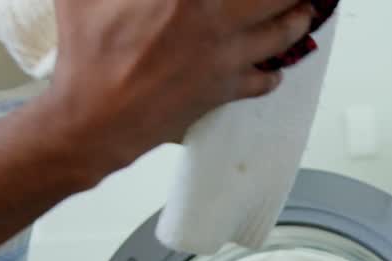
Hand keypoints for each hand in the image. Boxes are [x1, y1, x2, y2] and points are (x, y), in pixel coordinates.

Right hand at [40, 0, 317, 184]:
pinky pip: (265, 80)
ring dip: (299, 17)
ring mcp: (225, 55)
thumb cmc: (86, 54)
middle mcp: (217, 16)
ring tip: (304, 9)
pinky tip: (274, 67)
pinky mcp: (224, 89)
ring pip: (284, 32)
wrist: (93, 118)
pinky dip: (274, 72)